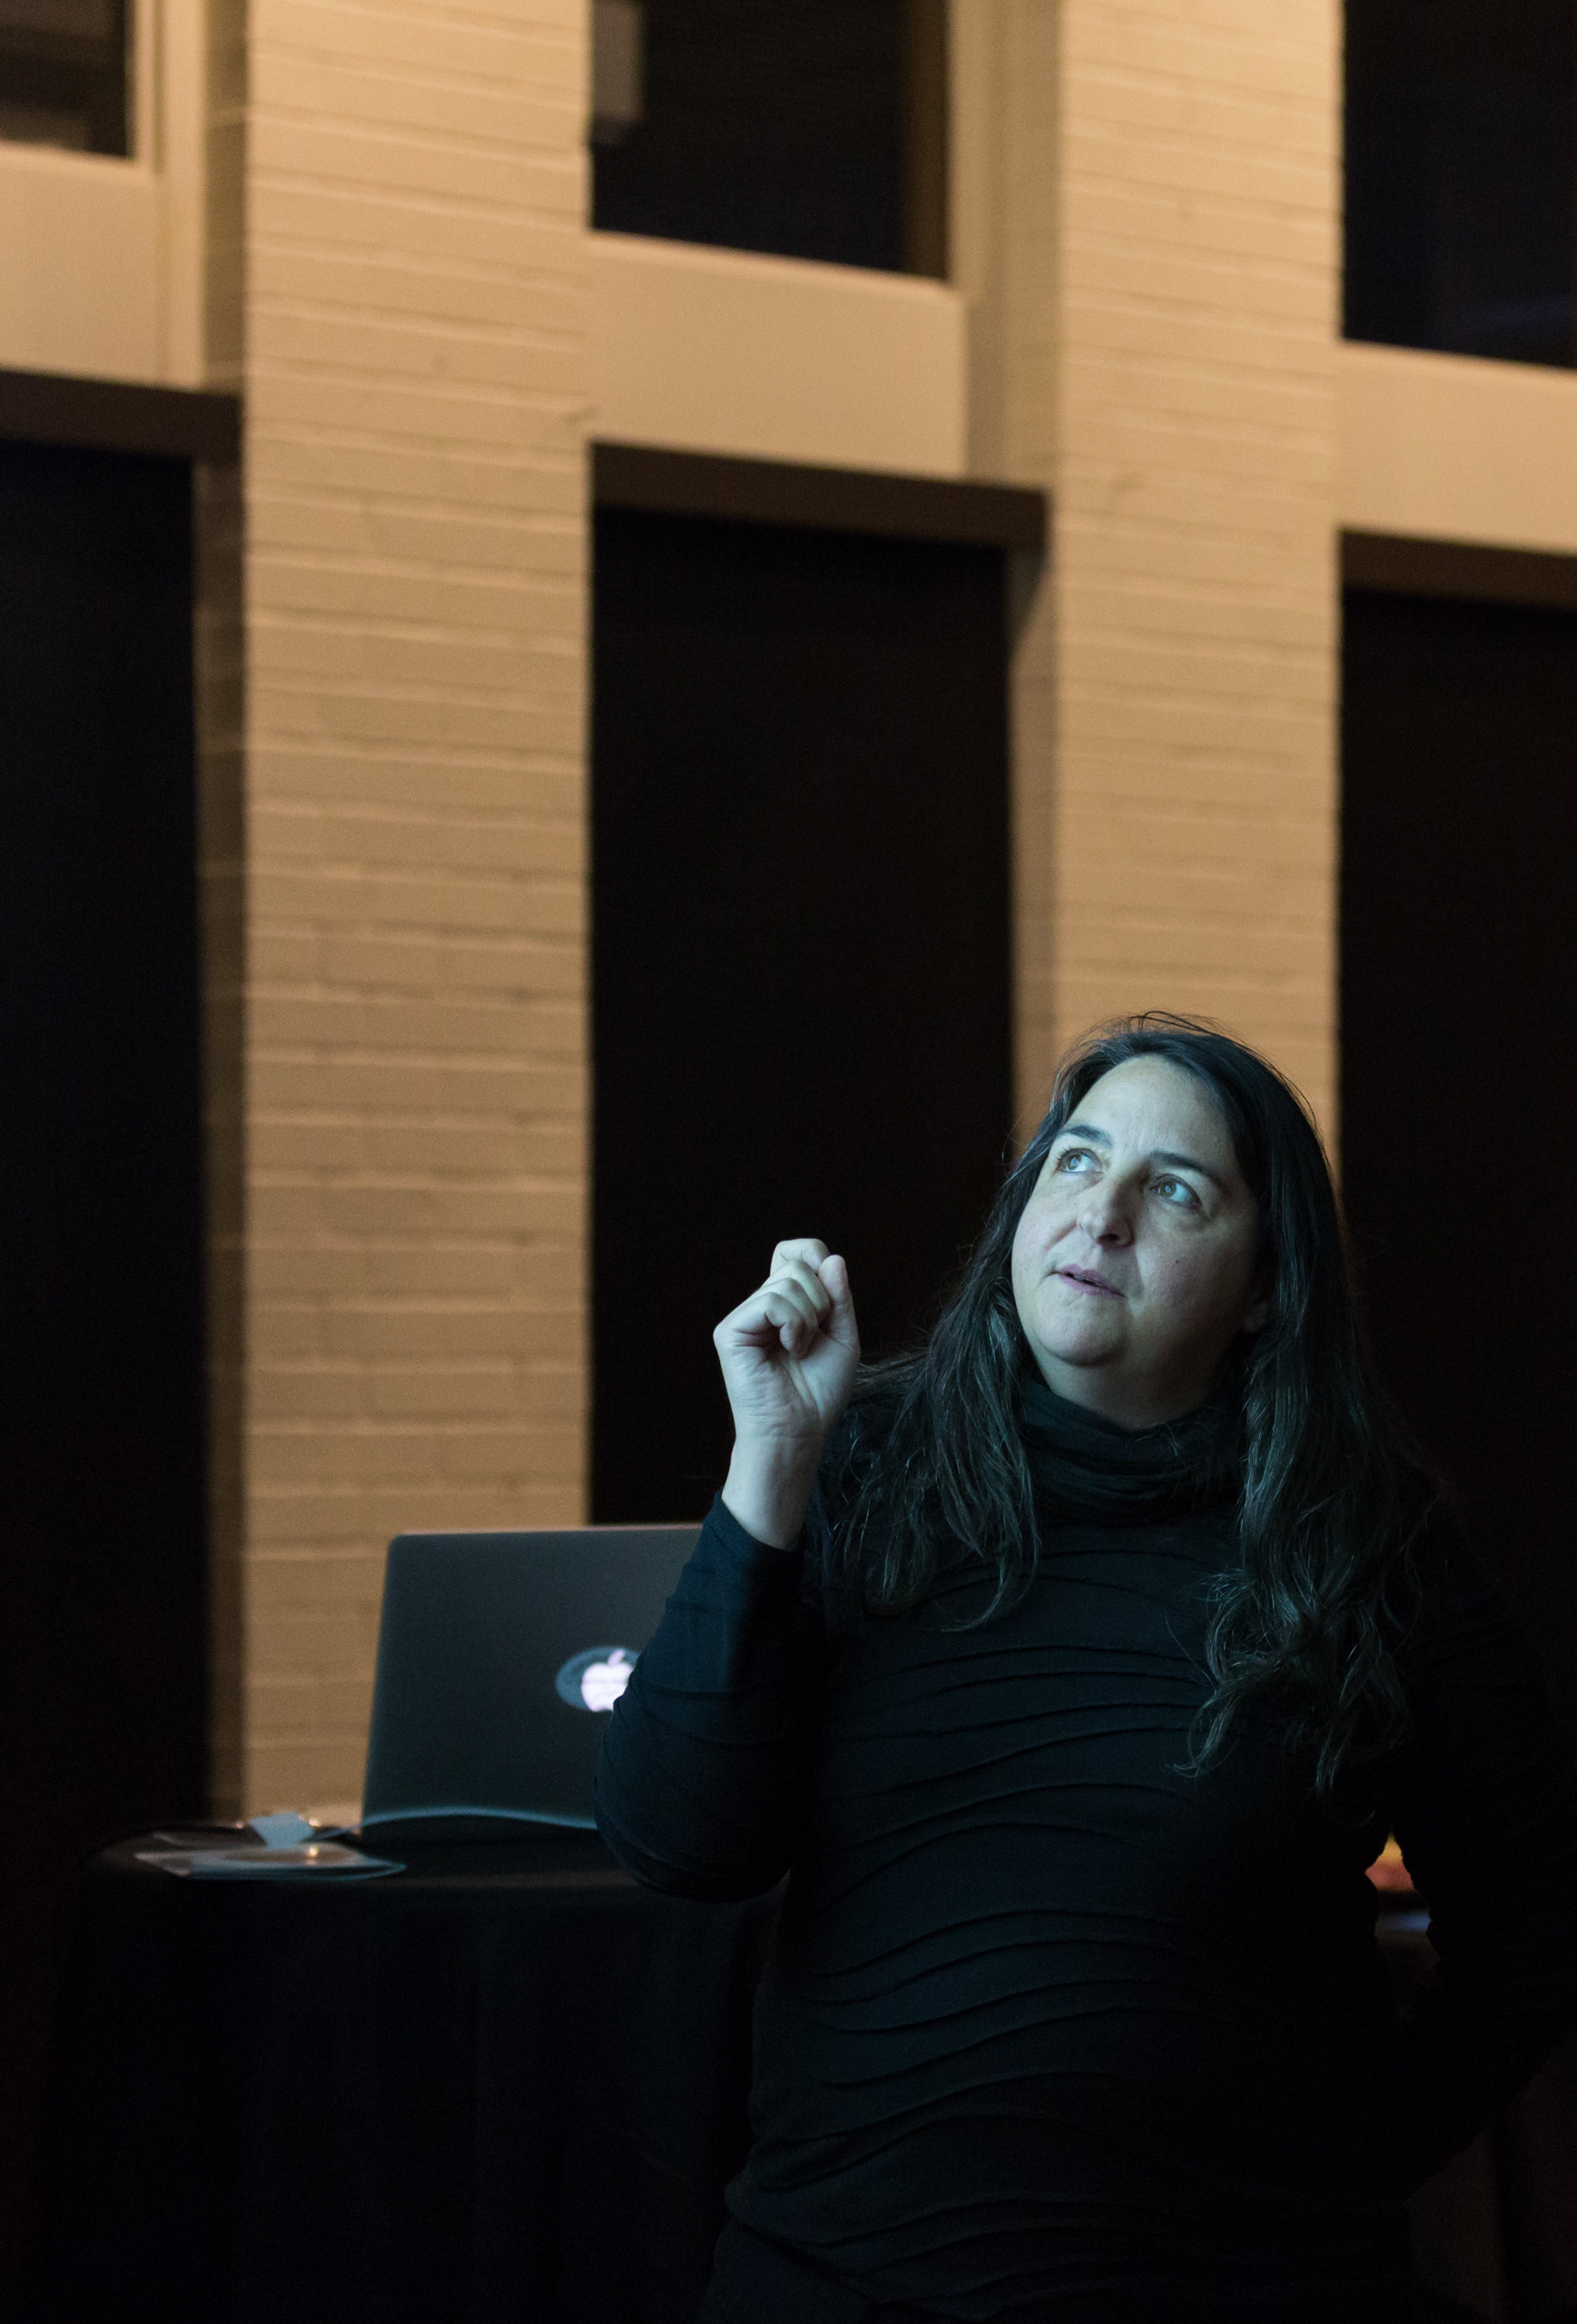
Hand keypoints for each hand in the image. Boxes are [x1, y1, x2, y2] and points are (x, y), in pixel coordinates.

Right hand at [714, 1239, 860, 1546]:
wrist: (800, 1429)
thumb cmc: (820, 1390)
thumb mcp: (843, 1337)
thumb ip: (839, 1297)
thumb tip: (832, 1258)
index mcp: (785, 1302)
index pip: (794, 1251)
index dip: (814, 1255)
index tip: (830, 1290)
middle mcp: (760, 1304)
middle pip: (797, 1264)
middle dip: (822, 1300)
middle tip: (814, 1337)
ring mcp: (744, 1316)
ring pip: (787, 1282)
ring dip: (809, 1318)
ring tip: (800, 1348)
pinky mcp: (730, 1331)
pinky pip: (770, 1302)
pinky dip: (793, 1324)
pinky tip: (790, 1349)